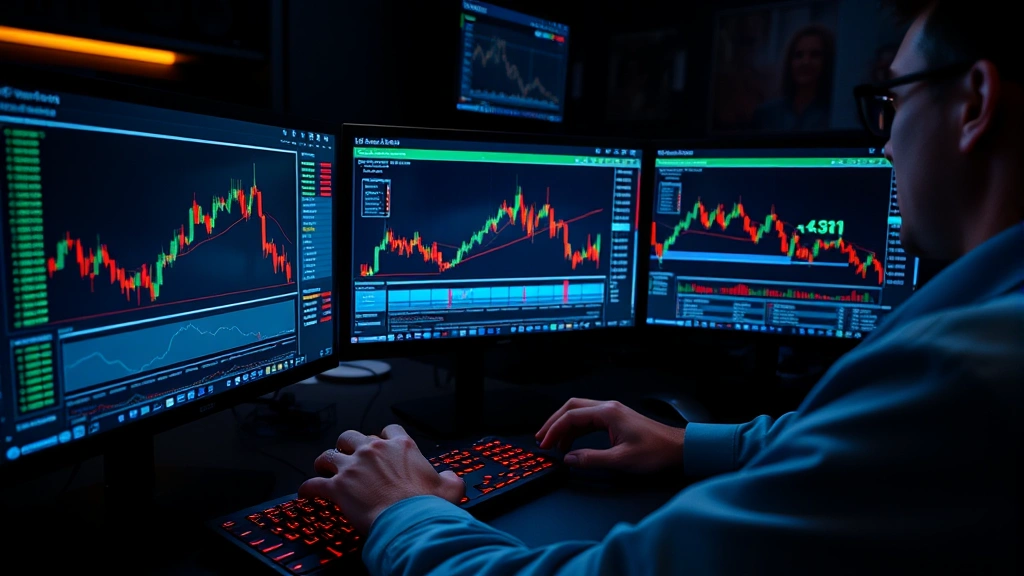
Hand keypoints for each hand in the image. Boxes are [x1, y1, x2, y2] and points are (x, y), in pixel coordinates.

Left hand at [298, 424, 464, 533]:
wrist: (409, 520)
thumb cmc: (426, 505)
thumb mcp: (449, 487)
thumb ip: (449, 478)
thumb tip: (450, 478)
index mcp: (401, 447)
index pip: (388, 430)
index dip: (382, 436)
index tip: (380, 444)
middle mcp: (373, 451)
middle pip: (351, 436)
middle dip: (347, 445)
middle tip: (347, 456)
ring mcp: (353, 467)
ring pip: (329, 455)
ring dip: (324, 462)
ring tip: (323, 469)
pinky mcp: (337, 487)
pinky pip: (314, 483)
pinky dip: (308, 488)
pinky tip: (307, 493)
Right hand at [536, 398, 685, 473]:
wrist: (678, 448)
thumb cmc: (656, 451)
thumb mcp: (621, 460)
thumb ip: (592, 459)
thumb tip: (569, 459)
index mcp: (608, 413)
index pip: (571, 416)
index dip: (554, 430)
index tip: (545, 443)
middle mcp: (608, 408)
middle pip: (572, 408)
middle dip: (554, 422)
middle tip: (542, 437)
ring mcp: (612, 412)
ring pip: (579, 412)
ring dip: (564, 426)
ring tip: (554, 442)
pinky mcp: (616, 420)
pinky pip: (589, 420)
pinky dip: (576, 429)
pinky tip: (572, 443)